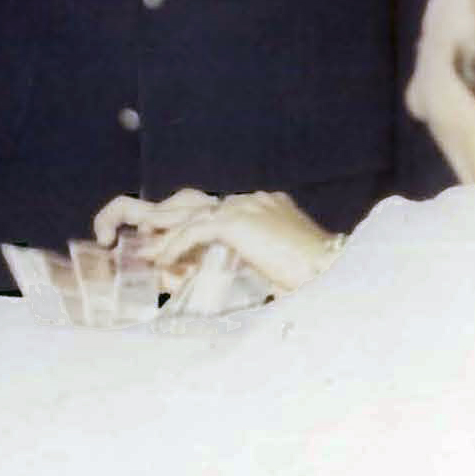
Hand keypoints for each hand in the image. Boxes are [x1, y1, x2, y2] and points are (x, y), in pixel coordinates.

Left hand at [102, 188, 342, 296]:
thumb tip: (237, 276)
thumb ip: (256, 259)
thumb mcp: (281, 262)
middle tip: (149, 240)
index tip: (176, 246)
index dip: (194, 227)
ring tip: (146, 253)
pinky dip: (174, 246)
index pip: (219, 211)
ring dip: (166, 236)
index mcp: (267, 204)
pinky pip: (193, 231)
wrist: (328, 272)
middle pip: (199, 205)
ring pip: (192, 217)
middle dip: (171, 222)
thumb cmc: (314, 276)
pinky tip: (161, 262)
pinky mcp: (236, 221)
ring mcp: (245, 206)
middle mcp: (254, 200)